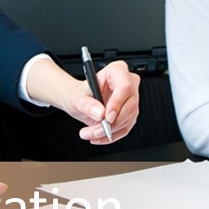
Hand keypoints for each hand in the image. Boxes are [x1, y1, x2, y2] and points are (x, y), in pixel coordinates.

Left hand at [25, 57, 139, 143]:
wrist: (79, 102)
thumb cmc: (79, 94)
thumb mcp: (76, 98)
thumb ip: (86, 104)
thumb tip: (99, 113)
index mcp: (116, 71)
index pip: (124, 86)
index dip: (117, 103)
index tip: (106, 117)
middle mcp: (128, 83)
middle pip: (130, 105)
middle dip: (112, 122)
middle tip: (96, 130)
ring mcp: (131, 99)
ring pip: (128, 119)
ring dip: (109, 131)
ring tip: (91, 133)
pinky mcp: (130, 114)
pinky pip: (125, 128)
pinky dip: (112, 135)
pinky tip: (98, 136)